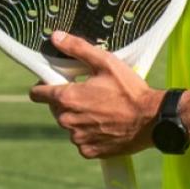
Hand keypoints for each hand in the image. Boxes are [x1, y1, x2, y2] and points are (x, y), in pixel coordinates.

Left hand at [27, 31, 155, 158]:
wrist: (152, 120)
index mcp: (67, 98)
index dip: (44, 85)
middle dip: (68, 100)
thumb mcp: (106, 62)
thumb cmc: (130, 91)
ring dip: (80, 117)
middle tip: (90, 93)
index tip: (56, 82)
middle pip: (56, 108)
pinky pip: (81, 140)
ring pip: (70, 124)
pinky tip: (105, 124)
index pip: (37, 93)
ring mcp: (78, 138)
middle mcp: (67, 120)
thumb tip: (56, 37)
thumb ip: (77, 48)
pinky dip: (90, 133)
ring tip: (102, 109)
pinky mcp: (88, 151)